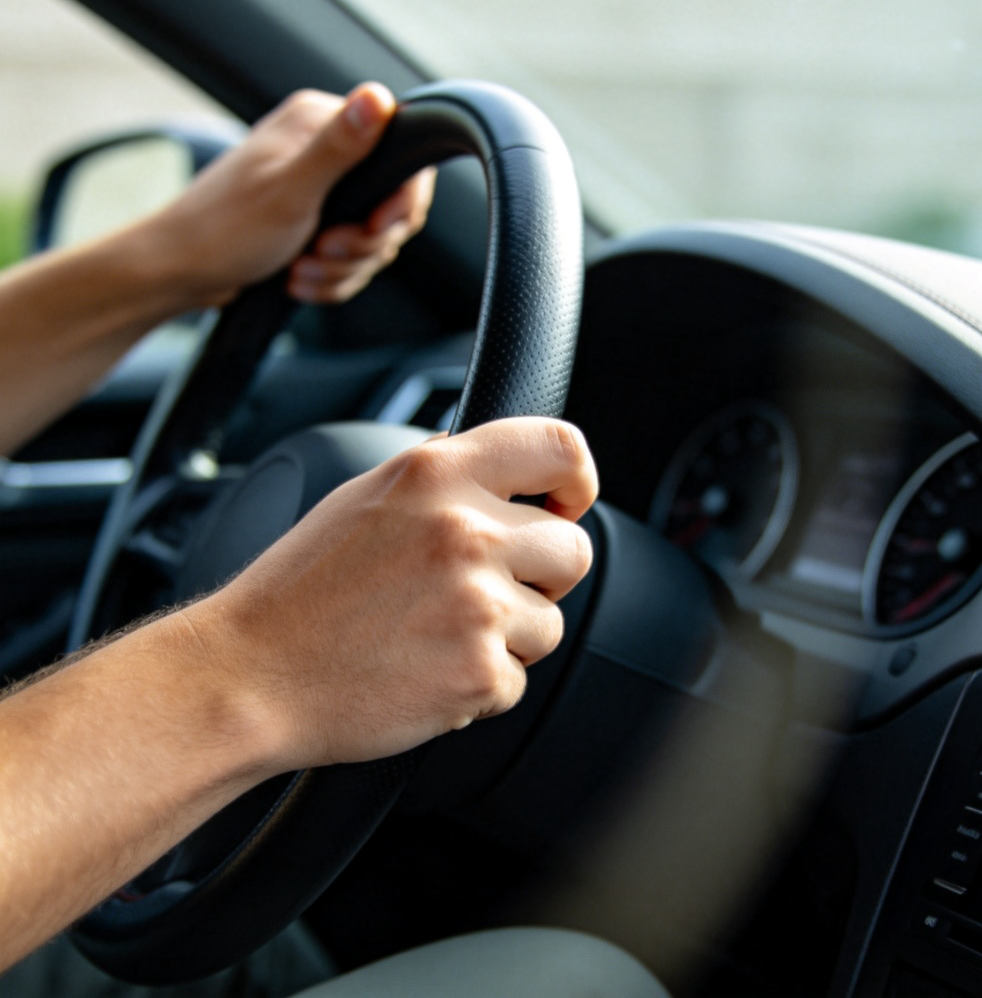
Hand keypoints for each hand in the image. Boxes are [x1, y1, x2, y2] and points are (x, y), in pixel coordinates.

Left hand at [149, 83, 434, 308]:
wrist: (181, 272)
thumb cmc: (224, 229)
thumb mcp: (289, 190)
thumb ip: (339, 147)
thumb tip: (378, 98)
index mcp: (319, 124)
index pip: (401, 156)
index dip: (400, 202)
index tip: (377, 227)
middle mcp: (324, 151)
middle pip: (391, 208)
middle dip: (362, 244)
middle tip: (323, 249)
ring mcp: (320, 191)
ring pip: (371, 241)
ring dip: (341, 268)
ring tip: (301, 269)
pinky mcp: (314, 225)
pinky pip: (350, 261)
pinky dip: (330, 279)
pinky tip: (298, 279)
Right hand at [183, 417, 597, 771]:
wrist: (251, 674)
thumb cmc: (301, 591)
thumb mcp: (368, 496)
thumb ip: (442, 475)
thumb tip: (504, 465)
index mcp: (437, 475)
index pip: (560, 448)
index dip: (577, 480)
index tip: (567, 505)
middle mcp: (465, 531)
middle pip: (573, 550)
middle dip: (540, 576)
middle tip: (483, 591)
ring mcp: (476, 604)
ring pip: (550, 622)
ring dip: (507, 637)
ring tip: (437, 634)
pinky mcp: (477, 673)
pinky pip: (517, 680)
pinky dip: (479, 685)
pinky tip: (426, 670)